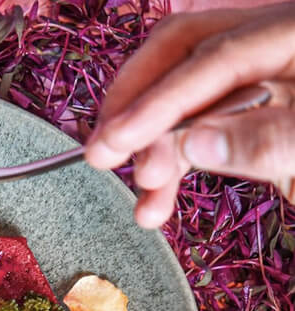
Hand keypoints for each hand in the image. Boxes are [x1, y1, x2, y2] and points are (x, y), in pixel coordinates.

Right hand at [84, 3, 294, 227]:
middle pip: (183, 52)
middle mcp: (276, 40)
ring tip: (144, 205)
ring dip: (154, 148)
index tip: (115, 143)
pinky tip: (159, 202)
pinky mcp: (257, 105)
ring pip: (186, 93)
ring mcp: (266, 71)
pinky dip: (177, 162)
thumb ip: (267, 141)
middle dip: (135, 105)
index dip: (159, 102)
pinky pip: (203, 123)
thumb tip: (193, 142)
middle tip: (100, 155)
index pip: (214, 59)